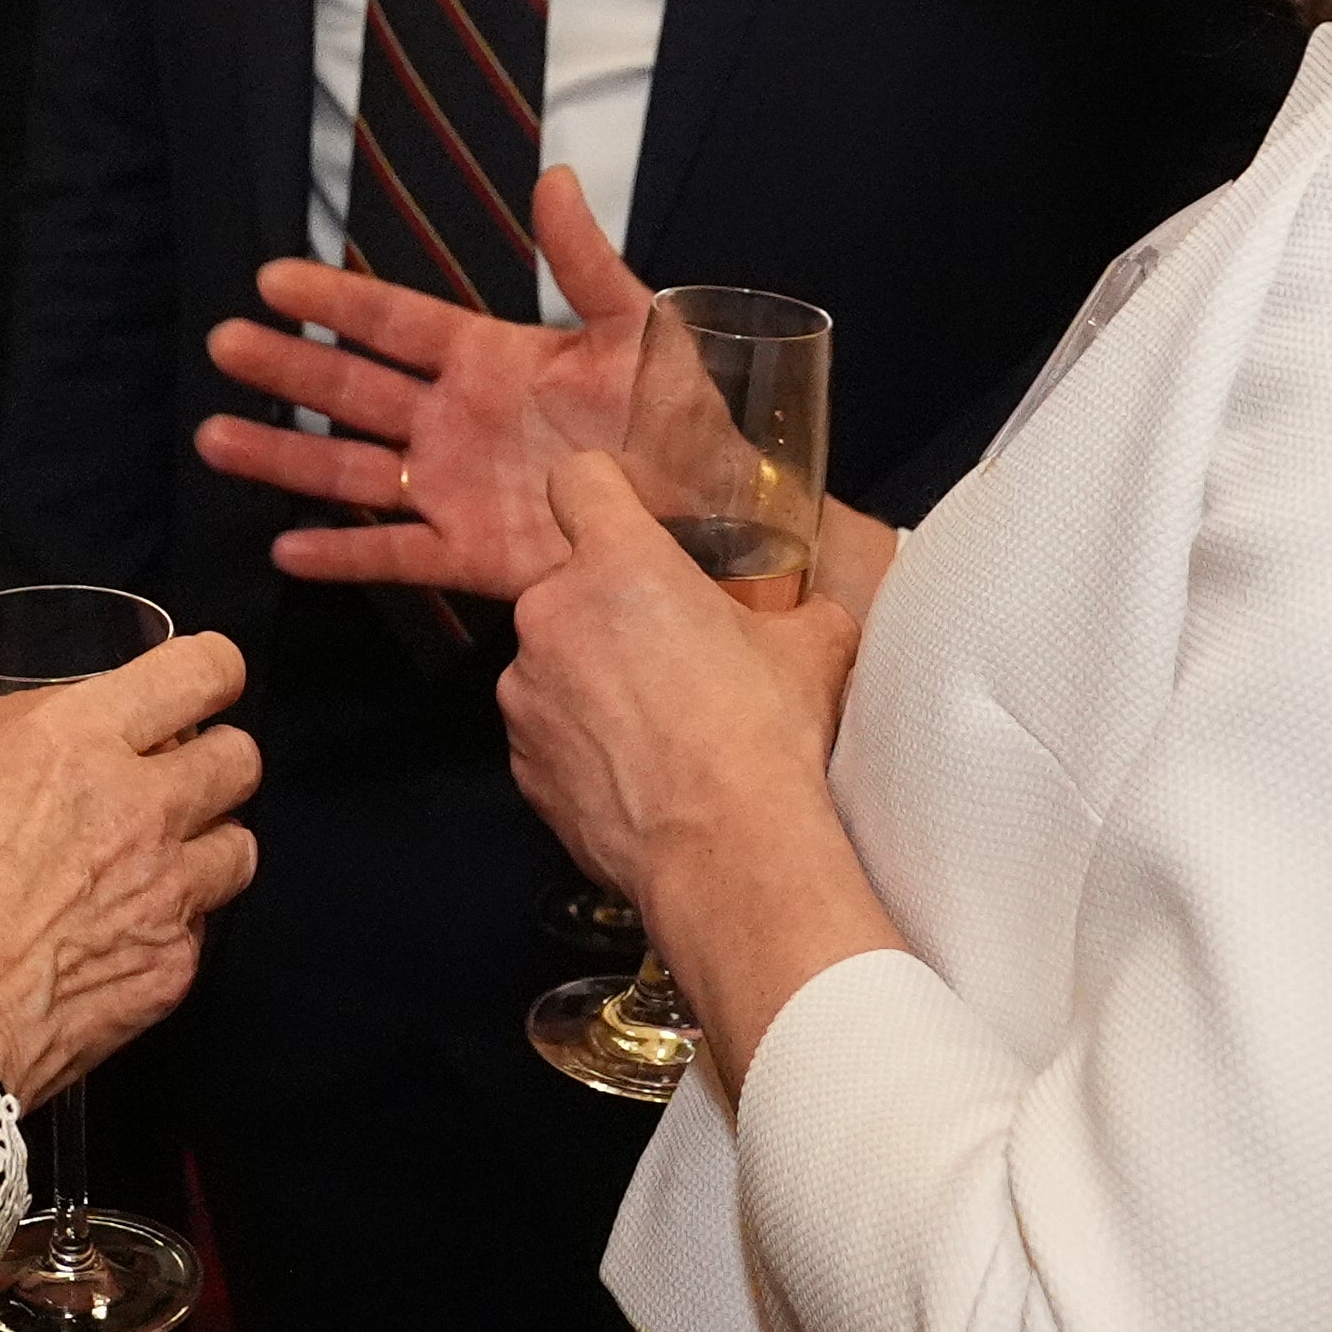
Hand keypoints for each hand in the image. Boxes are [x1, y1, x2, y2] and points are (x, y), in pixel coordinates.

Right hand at [0, 633, 257, 1106]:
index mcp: (73, 745)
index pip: (198, 673)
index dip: (211, 670)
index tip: (202, 682)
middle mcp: (139, 809)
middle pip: (239, 758)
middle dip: (217, 758)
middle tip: (176, 775)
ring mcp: (166, 894)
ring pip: (241, 846)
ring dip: (210, 843)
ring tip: (164, 859)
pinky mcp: (170, 968)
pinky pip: (206, 931)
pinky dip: (180, 926)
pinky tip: (130, 935)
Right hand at [192, 164, 649, 598]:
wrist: (712, 515)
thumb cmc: (679, 417)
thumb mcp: (638, 330)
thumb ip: (586, 262)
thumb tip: (554, 177)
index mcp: (488, 359)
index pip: (395, 322)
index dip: (336, 301)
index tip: (272, 280)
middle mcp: (453, 421)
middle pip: (353, 389)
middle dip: (288, 367)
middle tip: (223, 343)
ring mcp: (453, 488)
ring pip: (351, 470)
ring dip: (285, 455)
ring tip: (215, 438)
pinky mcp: (468, 553)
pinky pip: (392, 553)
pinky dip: (341, 555)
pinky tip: (284, 548)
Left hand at [501, 453, 892, 1087]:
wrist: (726, 851)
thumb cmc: (766, 734)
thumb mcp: (812, 648)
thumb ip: (797, 609)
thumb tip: (812, 611)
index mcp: (619, 562)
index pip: (578, 480)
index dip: (604, 493)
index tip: (629, 520)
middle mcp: (552, 614)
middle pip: (569, 583)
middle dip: (609, 609)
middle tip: (668, 652)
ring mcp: (525, 691)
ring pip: (551, 661)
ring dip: (588, 679)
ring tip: (654, 726)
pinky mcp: (519, 762)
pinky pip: (545, 730)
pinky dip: (578, 742)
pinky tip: (634, 773)